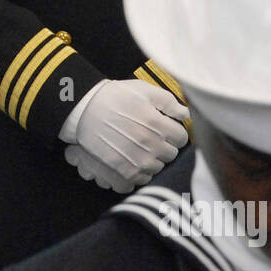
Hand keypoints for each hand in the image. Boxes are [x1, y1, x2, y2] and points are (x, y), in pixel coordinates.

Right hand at [73, 79, 190, 189]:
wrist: (85, 109)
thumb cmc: (114, 97)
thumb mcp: (143, 90)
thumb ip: (169, 102)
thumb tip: (185, 114)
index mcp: (158, 125)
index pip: (181, 138)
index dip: (174, 132)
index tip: (165, 130)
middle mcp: (151, 146)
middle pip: (171, 155)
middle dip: (164, 146)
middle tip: (151, 138)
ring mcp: (138, 161)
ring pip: (157, 169)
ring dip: (152, 160)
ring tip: (139, 149)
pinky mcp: (124, 172)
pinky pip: (141, 180)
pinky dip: (138, 174)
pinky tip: (131, 161)